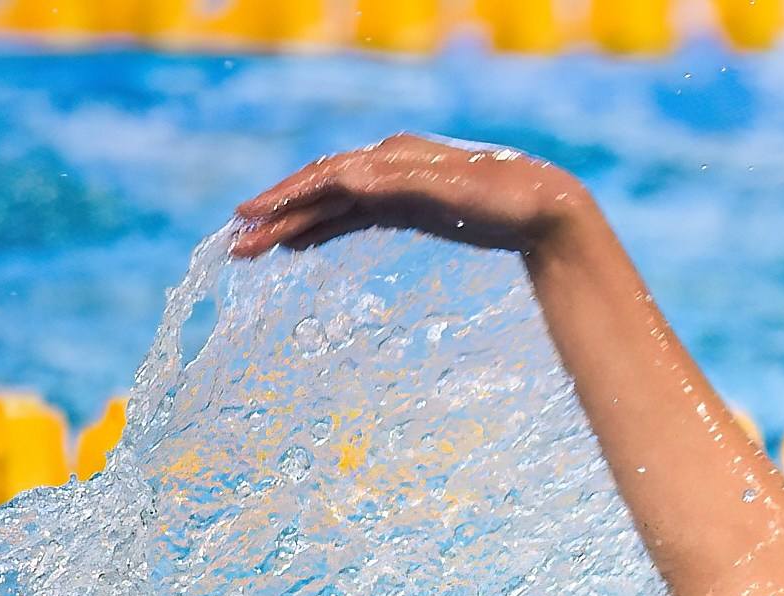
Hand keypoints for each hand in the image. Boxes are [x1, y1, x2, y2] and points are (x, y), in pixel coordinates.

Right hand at [232, 133, 597, 260]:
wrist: (546, 208)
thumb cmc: (506, 198)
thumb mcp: (456, 193)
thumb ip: (401, 185)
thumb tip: (349, 177)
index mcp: (394, 158)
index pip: (327, 176)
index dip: (286, 196)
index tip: (248, 217)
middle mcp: (388, 167)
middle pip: (320, 191)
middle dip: (278, 215)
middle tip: (237, 246)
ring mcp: (396, 188)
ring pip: (333, 206)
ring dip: (294, 224)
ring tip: (256, 248)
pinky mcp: (409, 209)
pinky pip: (354, 218)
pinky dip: (325, 229)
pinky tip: (302, 243)